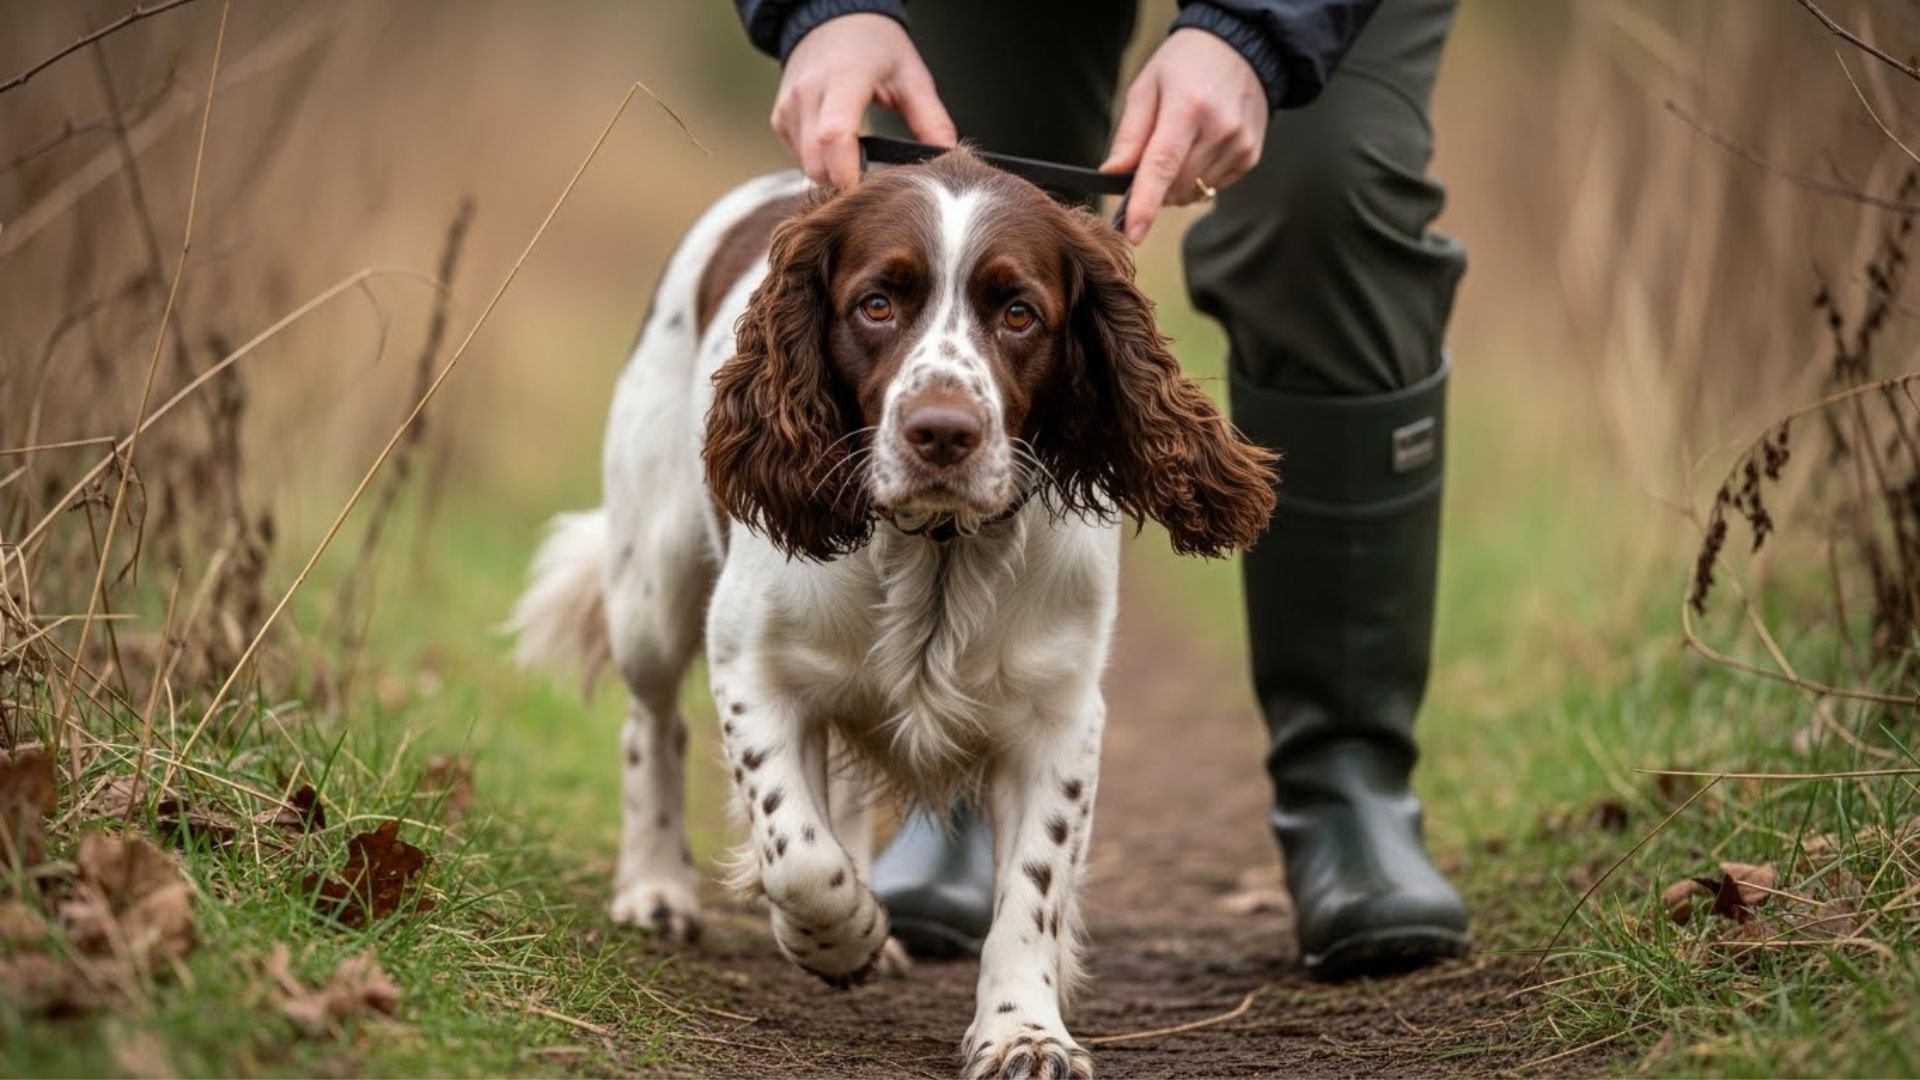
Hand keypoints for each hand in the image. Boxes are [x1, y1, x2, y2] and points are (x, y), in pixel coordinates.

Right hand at [771, 14, 957, 189]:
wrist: (831, 19)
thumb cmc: (875, 46)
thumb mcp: (912, 75)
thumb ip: (931, 120)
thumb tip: (949, 159)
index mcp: (844, 78)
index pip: (835, 134)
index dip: (850, 172)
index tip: (871, 191)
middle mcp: (809, 92)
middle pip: (817, 162)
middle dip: (845, 182)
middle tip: (874, 180)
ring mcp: (789, 107)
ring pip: (806, 165)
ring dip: (832, 174)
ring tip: (858, 160)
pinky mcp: (780, 119)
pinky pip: (798, 157)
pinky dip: (819, 162)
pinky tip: (839, 148)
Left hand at [1102, 29, 1268, 243]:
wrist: (1242, 48)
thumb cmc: (1184, 65)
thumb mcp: (1146, 87)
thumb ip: (1130, 134)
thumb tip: (1113, 175)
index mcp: (1188, 108)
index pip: (1162, 166)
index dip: (1145, 204)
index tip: (1133, 233)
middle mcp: (1219, 129)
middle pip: (1175, 185)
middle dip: (1154, 187)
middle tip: (1148, 160)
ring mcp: (1239, 144)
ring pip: (1194, 191)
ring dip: (1177, 182)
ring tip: (1181, 142)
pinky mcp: (1250, 155)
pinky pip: (1213, 187)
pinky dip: (1199, 177)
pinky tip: (1202, 146)